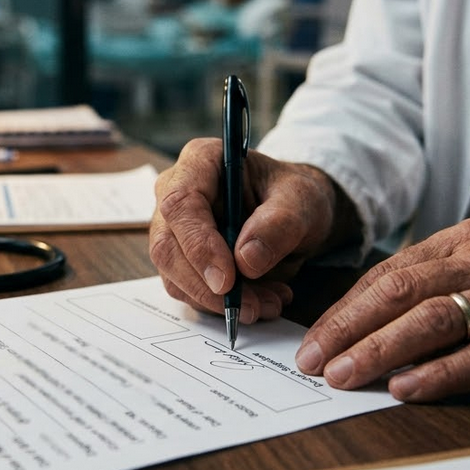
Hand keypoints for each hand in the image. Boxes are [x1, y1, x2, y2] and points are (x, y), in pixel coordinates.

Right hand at [149, 138, 353, 322]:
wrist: (295, 215)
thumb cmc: (293, 196)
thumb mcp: (302, 201)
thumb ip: (279, 224)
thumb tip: (246, 260)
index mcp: (201, 162)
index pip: (181, 204)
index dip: (199, 245)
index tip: (227, 280)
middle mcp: (175, 193)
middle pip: (168, 247)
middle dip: (207, 286)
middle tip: (251, 307)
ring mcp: (173, 230)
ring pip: (175, 276)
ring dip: (219, 301)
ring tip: (268, 303)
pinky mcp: (180, 261)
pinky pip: (189, 292)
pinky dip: (222, 306)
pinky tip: (260, 301)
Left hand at [295, 218, 469, 401]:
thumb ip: (441, 280)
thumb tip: (374, 315)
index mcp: (468, 239)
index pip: (389, 271)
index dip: (345, 306)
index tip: (314, 336)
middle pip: (400, 290)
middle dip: (347, 326)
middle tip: (312, 360)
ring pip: (434, 319)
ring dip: (380, 349)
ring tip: (344, 375)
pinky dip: (442, 373)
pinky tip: (408, 388)